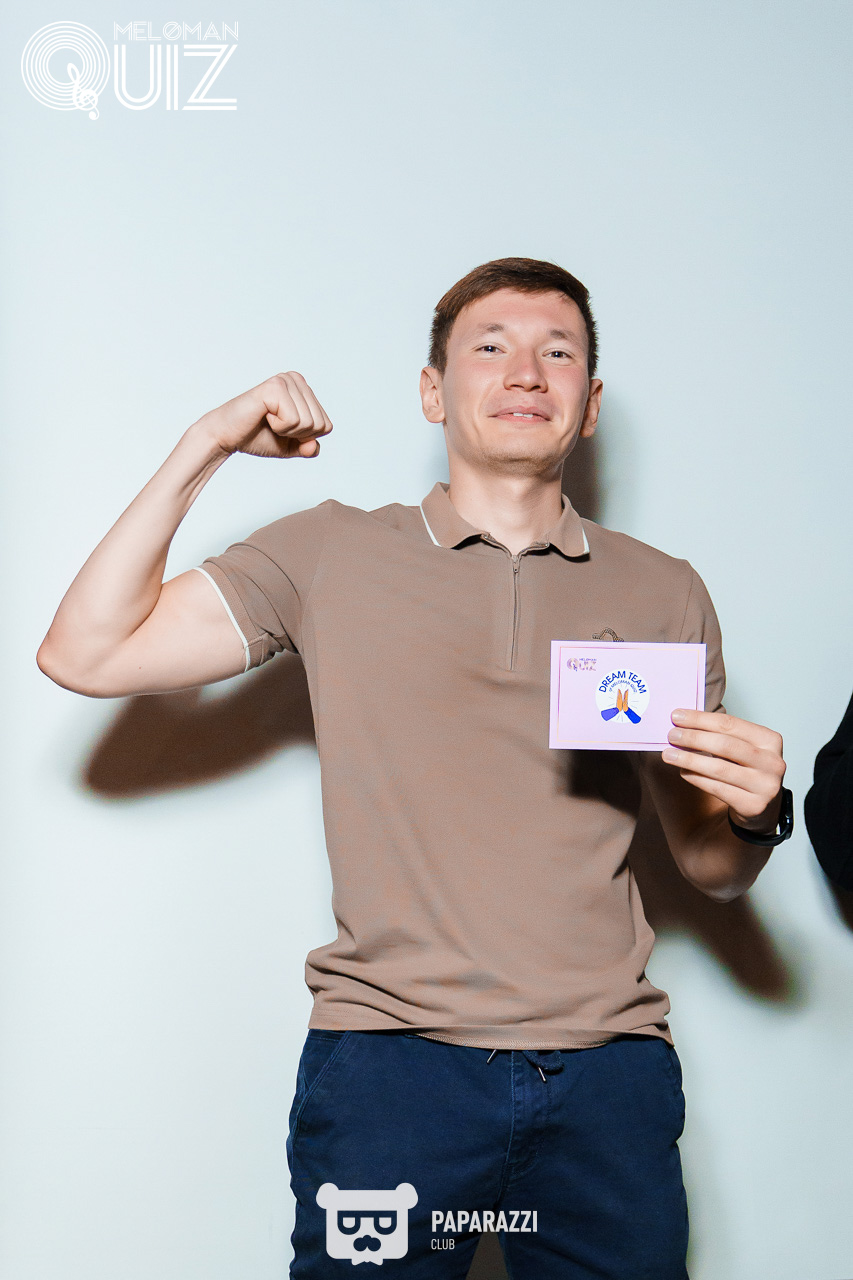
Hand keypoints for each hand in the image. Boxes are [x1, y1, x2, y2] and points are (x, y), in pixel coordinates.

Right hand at [193, 371, 332, 459]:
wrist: (227, 436)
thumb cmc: (257, 436)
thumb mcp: (290, 446)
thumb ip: (308, 448)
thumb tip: (314, 446)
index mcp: (304, 390)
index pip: (326, 426)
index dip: (306, 438)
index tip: (284, 430)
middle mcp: (296, 379)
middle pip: (320, 424)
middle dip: (298, 435)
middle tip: (274, 426)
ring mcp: (285, 380)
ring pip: (308, 422)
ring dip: (287, 431)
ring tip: (268, 419)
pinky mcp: (274, 387)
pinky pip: (294, 419)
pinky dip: (279, 426)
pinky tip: (264, 415)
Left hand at [662, 708, 785, 832]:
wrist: (764, 805)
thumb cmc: (748, 769)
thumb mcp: (743, 747)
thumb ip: (720, 735)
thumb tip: (684, 723)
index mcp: (770, 740)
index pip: (730, 724)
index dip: (700, 719)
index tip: (677, 716)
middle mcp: (772, 762)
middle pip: (725, 745)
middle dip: (694, 738)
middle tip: (672, 735)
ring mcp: (765, 785)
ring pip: (719, 768)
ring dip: (689, 760)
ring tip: (669, 755)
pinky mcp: (753, 805)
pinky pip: (717, 788)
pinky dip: (696, 778)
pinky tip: (683, 772)